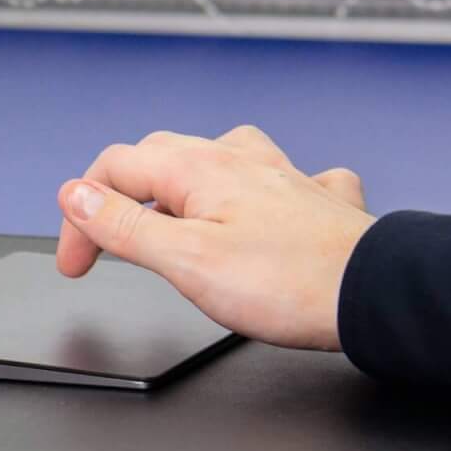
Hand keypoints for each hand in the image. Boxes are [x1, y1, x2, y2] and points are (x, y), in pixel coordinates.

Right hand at [55, 126, 375, 351]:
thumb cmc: (287, 282)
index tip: (76, 263)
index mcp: (197, 168)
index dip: (81, 215)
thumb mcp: (183, 259)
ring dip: (182, 184)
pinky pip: (281, 177)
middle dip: (120, 199)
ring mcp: (279, 176)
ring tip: (171, 218)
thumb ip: (124, 226)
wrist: (374, 294)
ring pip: (216, 156)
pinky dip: (259, 190)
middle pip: (157, 158)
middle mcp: (238, 160)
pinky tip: (266, 210)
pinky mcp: (313, 201)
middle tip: (104, 248)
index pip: (112, 171)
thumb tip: (76, 195)